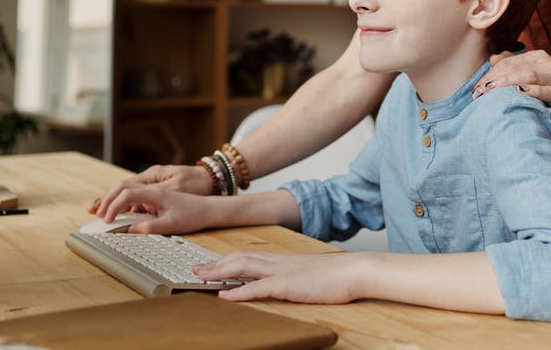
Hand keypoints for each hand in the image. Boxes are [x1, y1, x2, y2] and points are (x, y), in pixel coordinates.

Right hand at [91, 184, 213, 234]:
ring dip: (113, 199)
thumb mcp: (171, 225)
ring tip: (98, 211)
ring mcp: (154, 189)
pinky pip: (134, 195)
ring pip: (127, 190)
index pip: (127, 193)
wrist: (209, 208)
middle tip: (93, 212)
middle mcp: (153, 186)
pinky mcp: (155, 195)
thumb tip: (130, 230)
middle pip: (123, 187)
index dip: (113, 206)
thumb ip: (149, 227)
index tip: (107, 220)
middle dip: (107, 199)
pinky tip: (116, 212)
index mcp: (156, 191)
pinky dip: (122, 202)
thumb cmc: (192, 214)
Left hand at [195, 251, 363, 303]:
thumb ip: (295, 274)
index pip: (249, 255)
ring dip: (219, 272)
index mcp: (283, 259)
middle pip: (239, 258)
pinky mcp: (287, 285)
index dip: (227, 259)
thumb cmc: (337, 274)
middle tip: (196, 269)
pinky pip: (257, 287)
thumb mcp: (310, 272)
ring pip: (242, 267)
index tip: (212, 263)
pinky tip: (224, 296)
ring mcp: (281, 272)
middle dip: (216, 263)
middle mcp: (278, 261)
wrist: (354, 271)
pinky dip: (238, 292)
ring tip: (202, 277)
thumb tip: (286, 280)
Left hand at [473, 50, 550, 126]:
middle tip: (478, 93)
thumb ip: (515, 64)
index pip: (507, 61)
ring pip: (528, 76)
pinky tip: (520, 91)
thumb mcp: (536, 72)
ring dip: (507, 82)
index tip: (476, 89)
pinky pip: (547, 92)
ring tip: (491, 90)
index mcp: (537, 58)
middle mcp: (546, 65)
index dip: (490, 74)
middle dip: (494, 79)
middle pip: (514, 67)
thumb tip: (493, 59)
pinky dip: (533, 91)